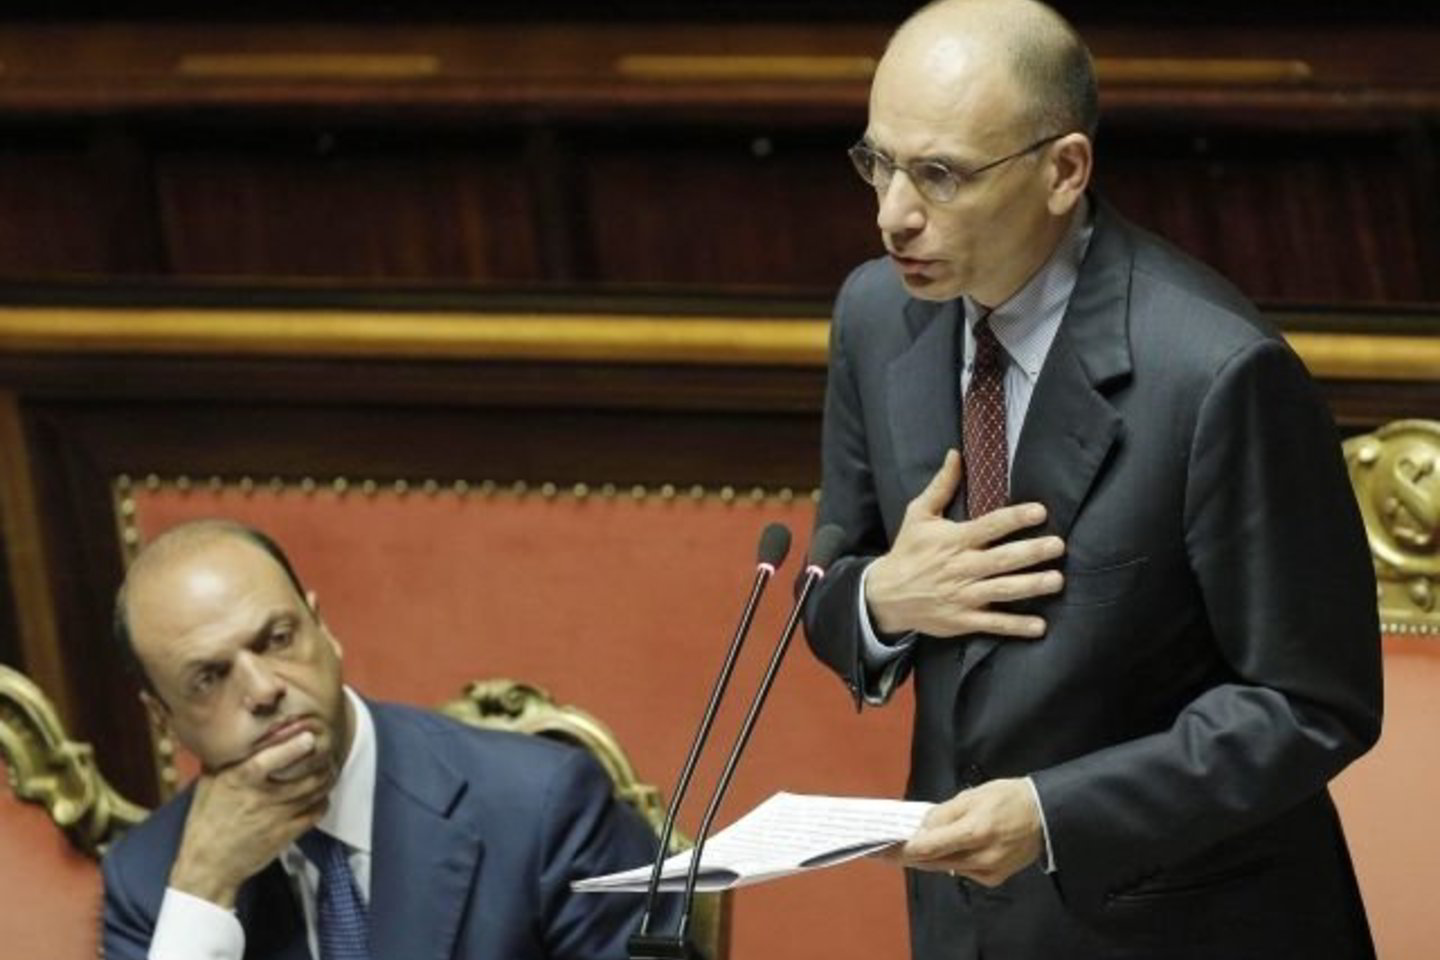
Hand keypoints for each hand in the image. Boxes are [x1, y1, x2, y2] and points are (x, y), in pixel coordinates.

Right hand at [168, 731, 335, 907]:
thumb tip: (234, 736)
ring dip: (326, 777)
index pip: (268, 761)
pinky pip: (316, 812)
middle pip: (305, 775)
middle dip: (322, 761)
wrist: (208, 865)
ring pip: (315, 792)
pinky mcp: (287, 833)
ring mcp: (277, 817)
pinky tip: (320, 794)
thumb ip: (224, 761)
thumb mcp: (208, 785)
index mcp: (239, 782)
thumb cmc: (205, 822)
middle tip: (327, 750)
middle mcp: (261, 798)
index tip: (308, 736)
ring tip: (328, 767)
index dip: (292, 747)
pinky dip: (323, 800)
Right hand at [865, 449, 1064, 636]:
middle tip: (1058, 545)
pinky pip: (993, 624)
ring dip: (1031, 586)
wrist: (885, 595)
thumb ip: (941, 485)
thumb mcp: (918, 514)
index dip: (1015, 518)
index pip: (989, 526)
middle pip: (1002, 559)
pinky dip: (1016, 627)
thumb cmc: (908, 551)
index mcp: (954, 540)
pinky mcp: (962, 620)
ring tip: (1057, 580)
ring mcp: (962, 596)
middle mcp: (961, 567)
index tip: (1040, 512)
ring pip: (1002, 591)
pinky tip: (1040, 626)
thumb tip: (956, 454)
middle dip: (1032, 552)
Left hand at [891, 779, 1043, 886]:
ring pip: (946, 868)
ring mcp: (989, 871)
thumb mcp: (972, 796)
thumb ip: (943, 814)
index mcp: (975, 832)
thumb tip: (921, 830)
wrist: (1045, 814)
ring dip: (927, 859)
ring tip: (906, 850)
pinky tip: (940, 852)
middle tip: (884, 851)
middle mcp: (981, 857)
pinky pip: (962, 871)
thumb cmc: (1006, 798)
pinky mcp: (994, 878)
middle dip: (909, 856)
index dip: (903, 849)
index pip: (929, 847)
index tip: (882, 848)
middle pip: (934, 862)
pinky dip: (949, 861)